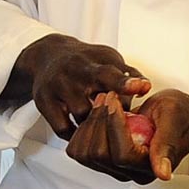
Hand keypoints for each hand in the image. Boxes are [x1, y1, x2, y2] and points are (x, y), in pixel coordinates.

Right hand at [12, 34, 151, 139]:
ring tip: (102, 122)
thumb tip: (145, 88)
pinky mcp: (43, 102)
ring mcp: (55, 89)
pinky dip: (76, 134)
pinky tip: (85, 131)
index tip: (142, 88)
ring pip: (79, 118)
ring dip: (94, 125)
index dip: (126, 83)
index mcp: (92, 63)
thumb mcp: (108, 60)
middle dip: (106, 115)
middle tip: (118, 120)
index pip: (110, 74)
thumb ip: (128, 74)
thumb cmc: (85, 61)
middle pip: (90, 103)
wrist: (47, 55)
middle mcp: (71, 74)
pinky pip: (62, 129)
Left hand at [66, 88, 188, 182]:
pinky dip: (83, 128)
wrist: (176, 116)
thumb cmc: (178, 116)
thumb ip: (167, 145)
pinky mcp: (102, 160)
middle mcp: (131, 172)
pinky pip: (79, 150)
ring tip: (102, 100)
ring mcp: (114, 168)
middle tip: (108, 96)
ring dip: (89, 123)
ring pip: (85, 153)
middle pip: (99, 155)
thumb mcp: (174, 121)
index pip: (122, 155)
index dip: (114, 125)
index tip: (114, 99)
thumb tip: (163, 173)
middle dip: (99, 121)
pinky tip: (96, 112)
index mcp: (151, 167)